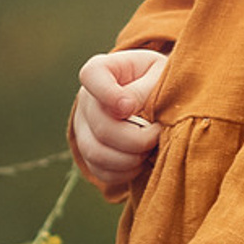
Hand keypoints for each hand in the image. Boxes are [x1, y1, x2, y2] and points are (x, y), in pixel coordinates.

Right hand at [72, 48, 167, 195]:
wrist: (155, 98)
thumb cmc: (158, 81)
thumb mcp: (159, 74)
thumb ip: (144, 89)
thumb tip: (126, 109)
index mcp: (102, 71)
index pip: (92, 75)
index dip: (109, 93)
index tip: (130, 106)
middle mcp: (86, 99)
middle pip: (100, 126)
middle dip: (135, 138)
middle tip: (157, 134)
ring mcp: (84, 128)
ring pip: (96, 153)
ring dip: (130, 159)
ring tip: (150, 149)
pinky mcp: (89, 152)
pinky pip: (100, 170)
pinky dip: (124, 172)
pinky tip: (141, 161)